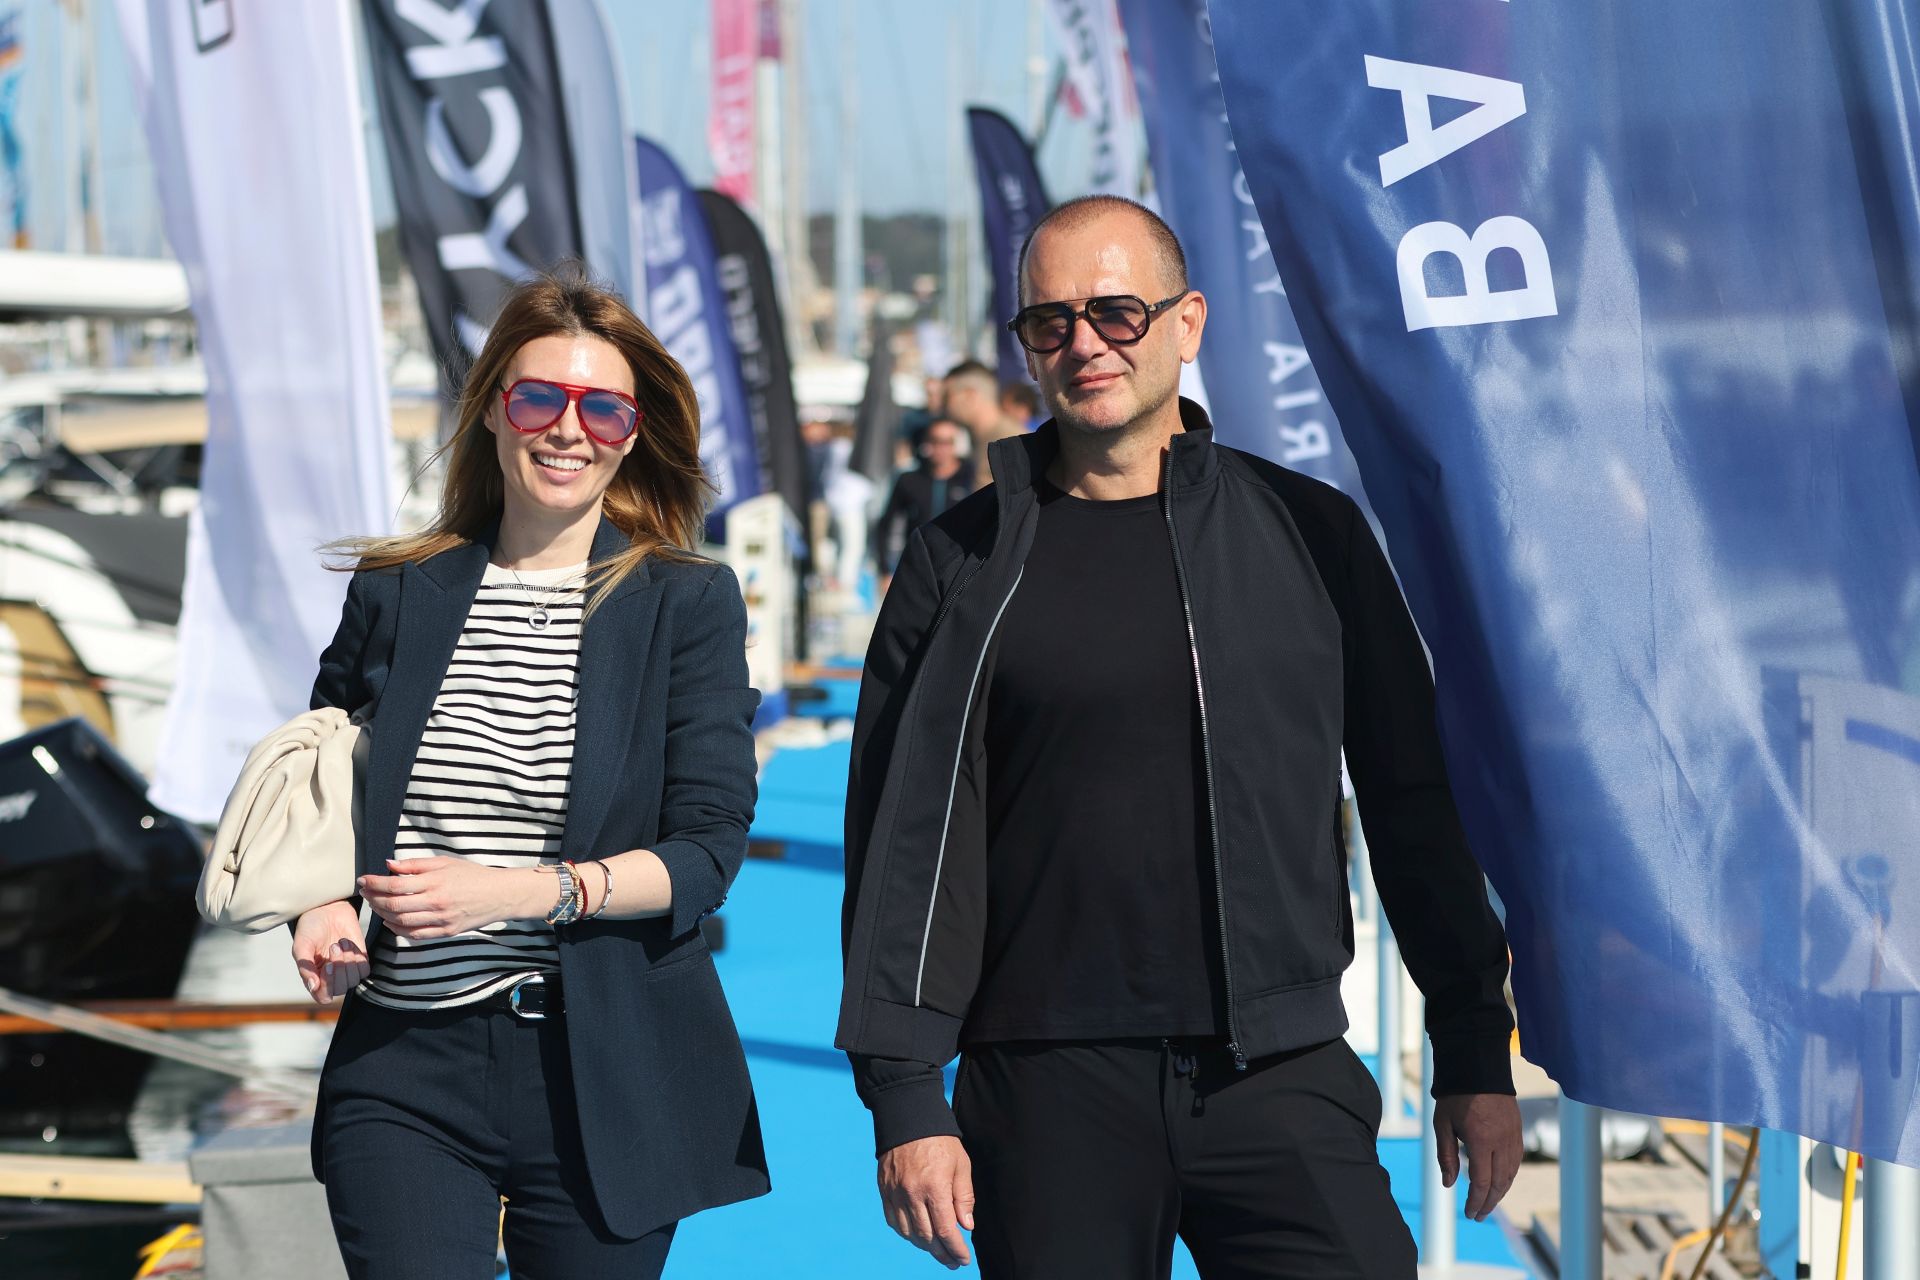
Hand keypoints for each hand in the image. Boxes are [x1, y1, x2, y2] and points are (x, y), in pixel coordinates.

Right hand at [292, 900, 367, 1003]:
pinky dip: (357, 956)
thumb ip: (305, 967)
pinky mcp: (359, 959)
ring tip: (339, 942)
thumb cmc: (310, 928)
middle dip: (339, 969)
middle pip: (341, 989)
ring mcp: (346, 969)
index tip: (328, 965)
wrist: (327, 909)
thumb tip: (313, 987)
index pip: (324, 997)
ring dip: (348, 961)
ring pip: (354, 980)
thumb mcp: (302, 946)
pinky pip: (364, 969)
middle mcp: (331, 978)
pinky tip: (348, 942)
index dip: (328, 985)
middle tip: (333, 946)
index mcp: (314, 978)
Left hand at [357, 857, 533, 938]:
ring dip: (383, 914)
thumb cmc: (472, 875)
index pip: (396, 885)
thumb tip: (389, 865)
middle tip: (365, 892)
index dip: (375, 883)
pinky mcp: (444, 932)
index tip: (363, 880)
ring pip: (401, 922)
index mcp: (435, 882)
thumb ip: (415, 865)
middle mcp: (436, 903)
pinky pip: (414, 934)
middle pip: (394, 905)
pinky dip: (397, 929)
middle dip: (374, 898)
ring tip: (376, 904)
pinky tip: (391, 920)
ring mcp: (440, 920)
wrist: (498, 895)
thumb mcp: (445, 863)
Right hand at [878, 1135, 974, 1268]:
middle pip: (927, 1237)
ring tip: (937, 1249)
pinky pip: (893, 1221)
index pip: (946, 1230)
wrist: (908, 1117)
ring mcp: (895, 1193)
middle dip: (942, 1253)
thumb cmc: (940, 1140)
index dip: (956, 1249)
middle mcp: (912, 1194)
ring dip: (924, 1246)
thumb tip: (966, 1226)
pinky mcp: (885, 1190)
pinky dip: (906, 1233)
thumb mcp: (961, 1164)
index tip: (963, 1259)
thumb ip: (964, 1197)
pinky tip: (917, 1234)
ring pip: (908, 1233)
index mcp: (934, 1187)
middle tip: (952, 1261)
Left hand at [1432, 1093, 1522, 1220]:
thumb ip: (1446, 1155)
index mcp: (1481, 1140)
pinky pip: (1516, 1161)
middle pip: (1499, 1183)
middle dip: (1488, 1202)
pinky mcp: (1517, 1130)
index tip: (1470, 1213)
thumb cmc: (1455, 1095)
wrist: (1478, 1066)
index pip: (1482, 1181)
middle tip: (1478, 1216)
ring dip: (1500, 1192)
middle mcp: (1502, 1141)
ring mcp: (1513, 1136)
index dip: (1476, 1201)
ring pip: (1511, 1174)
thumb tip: (1449, 1184)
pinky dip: (1508, 1177)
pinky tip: (1499, 1183)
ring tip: (1487, 1203)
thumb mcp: (1442, 1124)